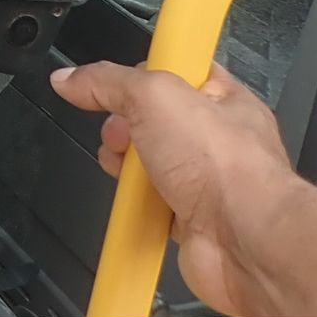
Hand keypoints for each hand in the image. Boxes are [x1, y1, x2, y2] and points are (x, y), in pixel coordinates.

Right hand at [50, 59, 295, 316]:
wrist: (245, 242)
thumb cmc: (225, 166)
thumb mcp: (153, 95)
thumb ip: (107, 81)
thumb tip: (71, 78)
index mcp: (222, 100)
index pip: (177, 74)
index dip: (143, 74)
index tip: (120, 79)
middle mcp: (217, 142)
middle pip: (153, 122)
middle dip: (125, 128)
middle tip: (121, 133)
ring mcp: (205, 183)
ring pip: (148, 166)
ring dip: (128, 169)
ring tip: (128, 171)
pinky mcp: (190, 221)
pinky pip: (150, 207)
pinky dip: (136, 208)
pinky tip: (136, 203)